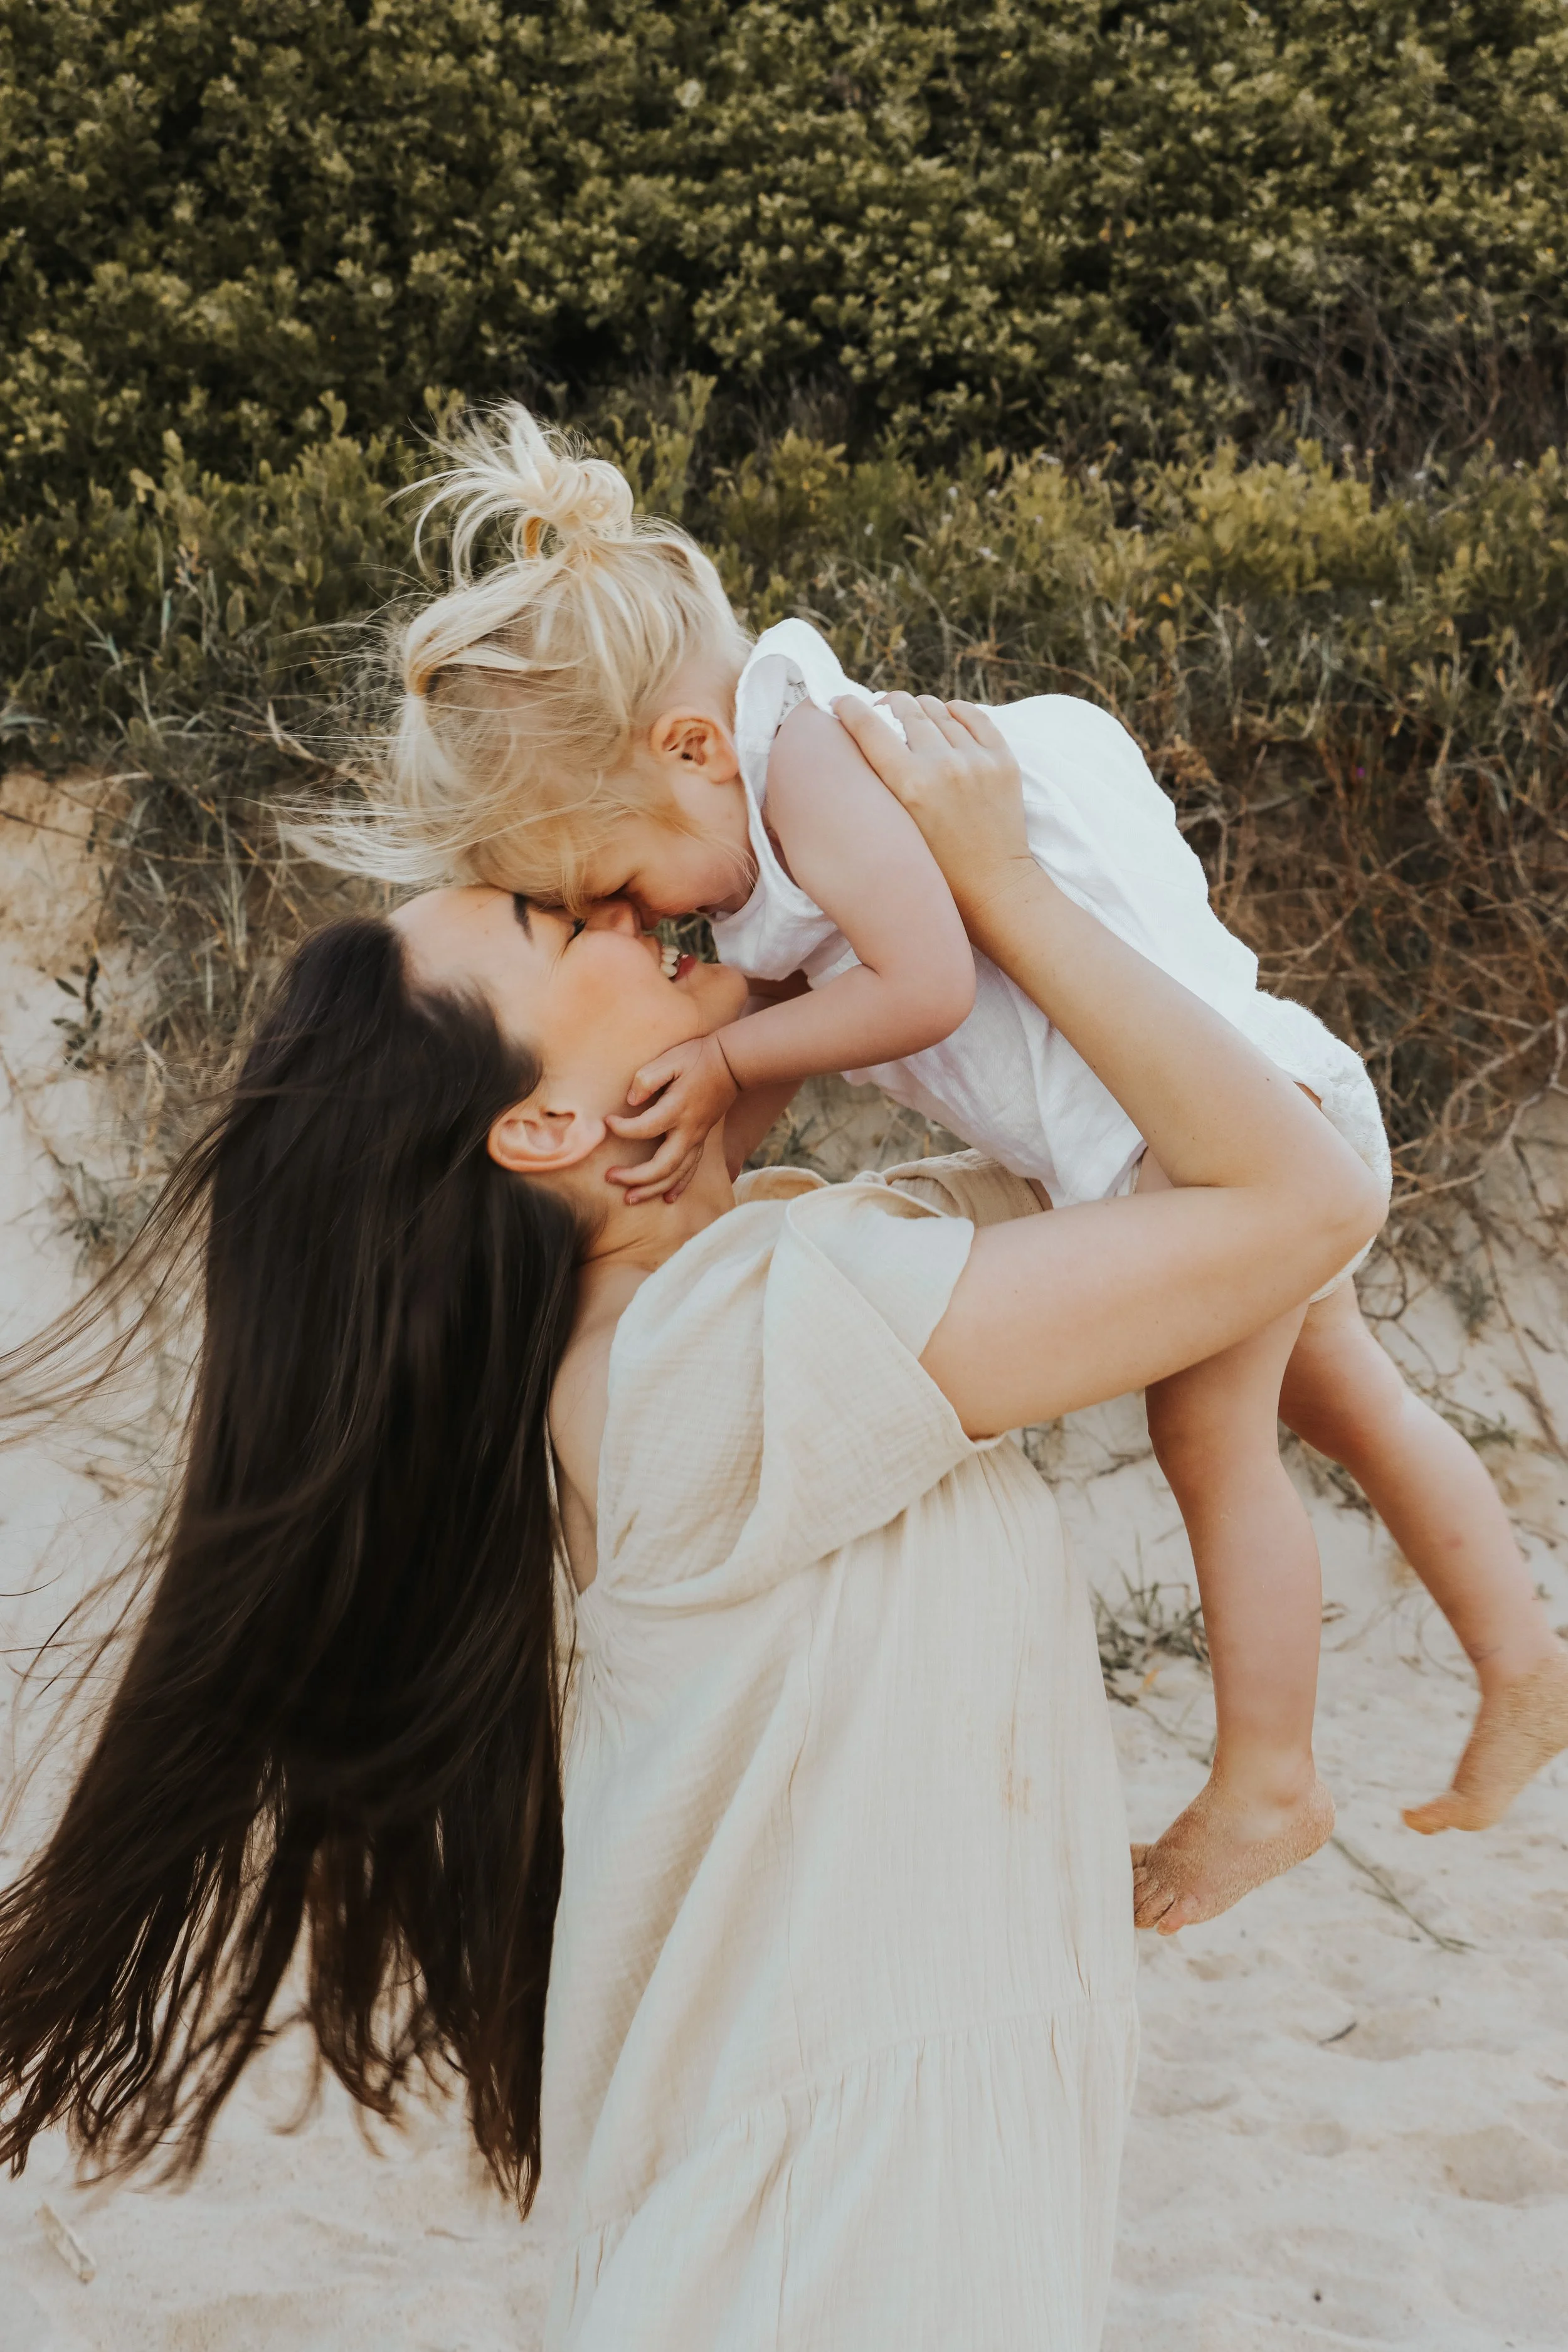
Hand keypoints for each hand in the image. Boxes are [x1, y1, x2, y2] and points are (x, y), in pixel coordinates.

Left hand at [606, 1032, 739, 1203]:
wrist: (732, 1064)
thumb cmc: (697, 1058)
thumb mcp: (670, 1059)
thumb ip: (647, 1078)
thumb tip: (631, 1101)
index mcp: (677, 1110)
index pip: (644, 1128)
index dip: (622, 1129)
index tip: (607, 1122)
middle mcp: (688, 1131)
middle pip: (662, 1166)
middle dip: (634, 1177)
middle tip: (609, 1177)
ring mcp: (697, 1139)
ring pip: (676, 1175)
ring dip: (652, 1189)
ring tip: (629, 1198)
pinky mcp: (701, 1141)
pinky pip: (691, 1170)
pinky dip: (678, 1186)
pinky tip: (667, 1198)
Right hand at [831, 692, 1032, 935]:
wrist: (992, 889)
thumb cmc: (934, 869)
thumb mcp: (894, 829)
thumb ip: (877, 787)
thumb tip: (858, 745)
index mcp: (909, 786)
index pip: (870, 727)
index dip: (850, 708)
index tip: (841, 701)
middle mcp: (943, 766)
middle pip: (906, 709)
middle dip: (888, 704)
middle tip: (882, 710)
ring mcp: (977, 760)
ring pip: (939, 710)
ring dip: (922, 710)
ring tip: (914, 719)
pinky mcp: (1003, 760)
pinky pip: (975, 716)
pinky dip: (956, 712)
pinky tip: (947, 717)